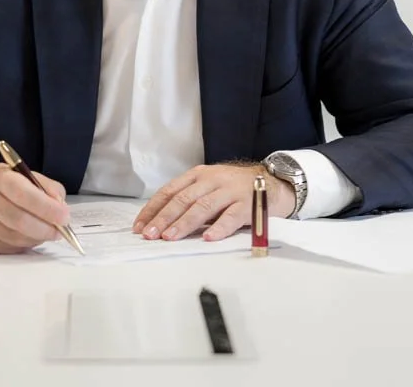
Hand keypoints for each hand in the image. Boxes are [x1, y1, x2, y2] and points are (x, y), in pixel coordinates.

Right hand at [0, 164, 69, 253]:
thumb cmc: (2, 187)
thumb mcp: (24, 176)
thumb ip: (47, 187)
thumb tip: (61, 208)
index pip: (23, 193)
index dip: (46, 207)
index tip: (64, 216)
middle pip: (19, 220)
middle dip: (45, 228)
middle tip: (61, 230)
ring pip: (15, 238)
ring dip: (36, 238)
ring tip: (45, 232)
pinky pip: (8, 248)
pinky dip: (24, 245)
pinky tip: (27, 236)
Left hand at [132, 163, 295, 241]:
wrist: (273, 181)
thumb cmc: (235, 188)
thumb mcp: (209, 186)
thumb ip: (189, 199)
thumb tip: (160, 223)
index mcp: (198, 175)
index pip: (169, 191)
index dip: (153, 209)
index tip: (139, 226)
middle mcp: (212, 180)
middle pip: (183, 199)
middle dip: (163, 218)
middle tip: (150, 234)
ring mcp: (230, 191)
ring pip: (203, 207)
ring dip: (185, 223)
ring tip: (170, 237)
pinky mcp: (248, 204)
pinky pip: (232, 216)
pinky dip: (220, 227)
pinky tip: (209, 238)